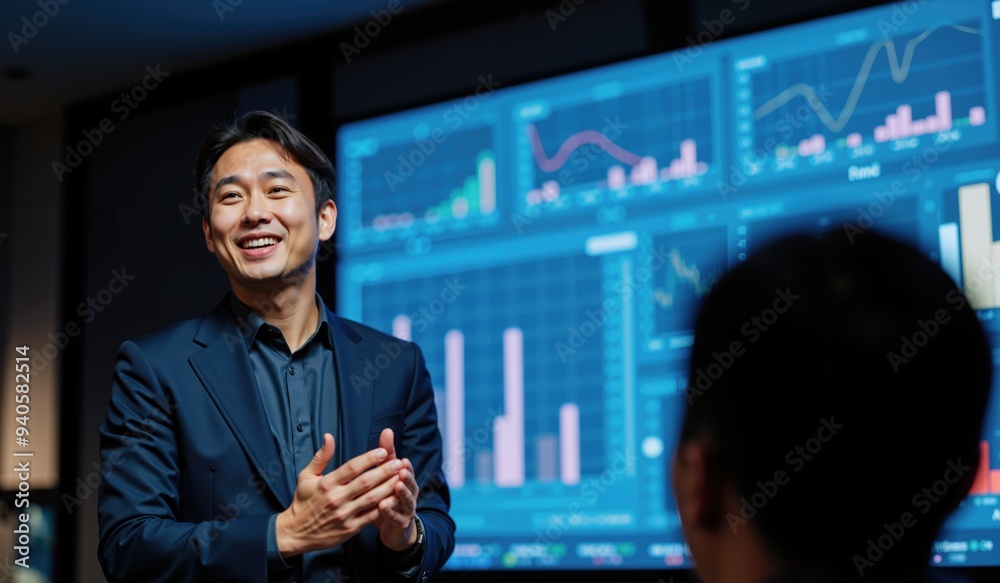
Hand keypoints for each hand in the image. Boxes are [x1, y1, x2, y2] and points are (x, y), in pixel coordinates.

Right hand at [275, 433, 401, 556]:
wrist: (296, 533)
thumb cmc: (303, 502)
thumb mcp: (306, 476)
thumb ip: (320, 457)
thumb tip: (329, 436)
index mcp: (327, 483)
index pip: (352, 467)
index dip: (369, 459)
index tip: (383, 452)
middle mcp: (336, 498)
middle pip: (366, 482)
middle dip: (385, 471)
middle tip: (399, 463)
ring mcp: (344, 514)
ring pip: (372, 498)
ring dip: (389, 487)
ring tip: (401, 477)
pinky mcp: (350, 528)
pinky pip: (371, 516)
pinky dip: (384, 506)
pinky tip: (395, 498)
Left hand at [374, 428, 420, 550]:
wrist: (395, 528)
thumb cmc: (390, 496)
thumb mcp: (387, 474)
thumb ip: (387, 454)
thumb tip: (387, 430)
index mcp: (406, 481)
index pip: (406, 470)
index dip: (405, 466)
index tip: (402, 460)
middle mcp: (409, 494)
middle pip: (410, 484)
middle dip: (407, 477)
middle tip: (402, 470)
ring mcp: (406, 509)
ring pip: (406, 500)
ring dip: (402, 493)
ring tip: (396, 486)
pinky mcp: (400, 523)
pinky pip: (396, 517)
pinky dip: (390, 512)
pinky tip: (383, 507)